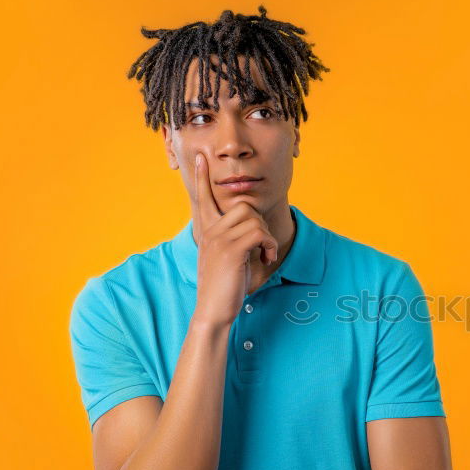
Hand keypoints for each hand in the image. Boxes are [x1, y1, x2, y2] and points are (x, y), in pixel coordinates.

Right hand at [191, 152, 278, 325]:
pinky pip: (260, 233)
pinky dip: (269, 245)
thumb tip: (254, 230)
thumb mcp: (228, 259)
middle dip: (261, 225)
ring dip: (267, 237)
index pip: (203, 198)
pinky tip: (266, 260)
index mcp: (207, 232)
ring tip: (264, 256)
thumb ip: (235, 241)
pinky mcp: (230, 250)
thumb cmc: (224, 288)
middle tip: (263, 248)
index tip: (200, 158)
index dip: (201, 178)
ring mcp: (218, 239)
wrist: (213, 311)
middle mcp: (210, 231)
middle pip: (244, 206)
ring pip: (254, 219)